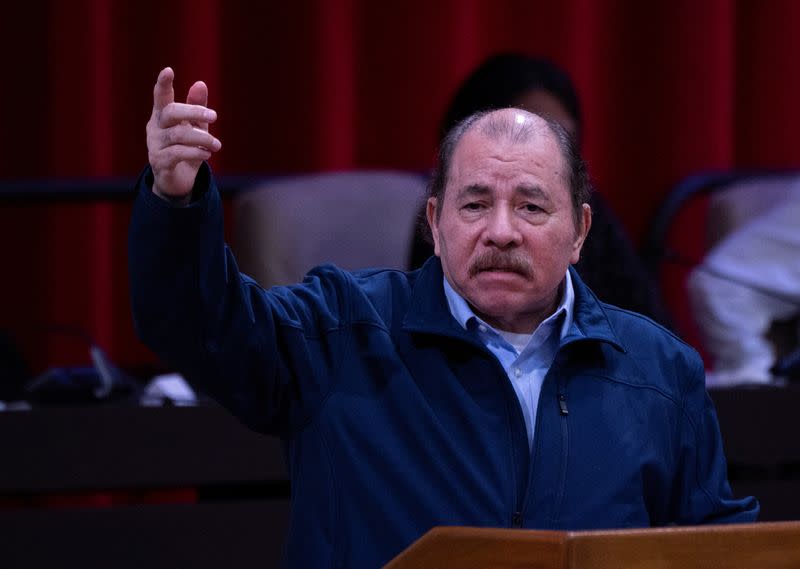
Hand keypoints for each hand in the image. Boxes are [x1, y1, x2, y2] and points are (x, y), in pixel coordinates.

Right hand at [146, 67, 221, 200]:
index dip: (163, 84)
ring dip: (201, 138)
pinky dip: (194, 153)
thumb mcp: (195, 127)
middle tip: (214, 116)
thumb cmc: (186, 148)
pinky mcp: (159, 162)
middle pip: (170, 112)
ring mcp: (154, 145)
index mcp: (162, 115)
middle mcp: (155, 127)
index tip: (168, 70)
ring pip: (177, 135)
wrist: (178, 180)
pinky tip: (207, 155)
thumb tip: (200, 83)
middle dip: (193, 111)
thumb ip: (197, 107)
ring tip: (217, 145)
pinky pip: (176, 153)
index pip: (160, 96)